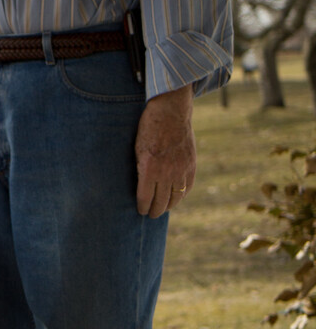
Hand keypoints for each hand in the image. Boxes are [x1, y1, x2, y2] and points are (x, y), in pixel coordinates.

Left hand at [135, 85, 195, 216]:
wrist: (170, 112)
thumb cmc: (148, 129)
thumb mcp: (137, 149)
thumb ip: (140, 169)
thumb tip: (140, 187)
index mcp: (149, 169)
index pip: (146, 198)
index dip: (142, 207)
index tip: (140, 211)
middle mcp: (166, 172)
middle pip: (162, 202)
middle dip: (155, 211)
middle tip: (151, 215)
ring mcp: (181, 169)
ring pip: (176, 197)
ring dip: (169, 205)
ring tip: (163, 208)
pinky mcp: (191, 165)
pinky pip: (188, 187)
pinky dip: (182, 194)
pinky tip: (177, 197)